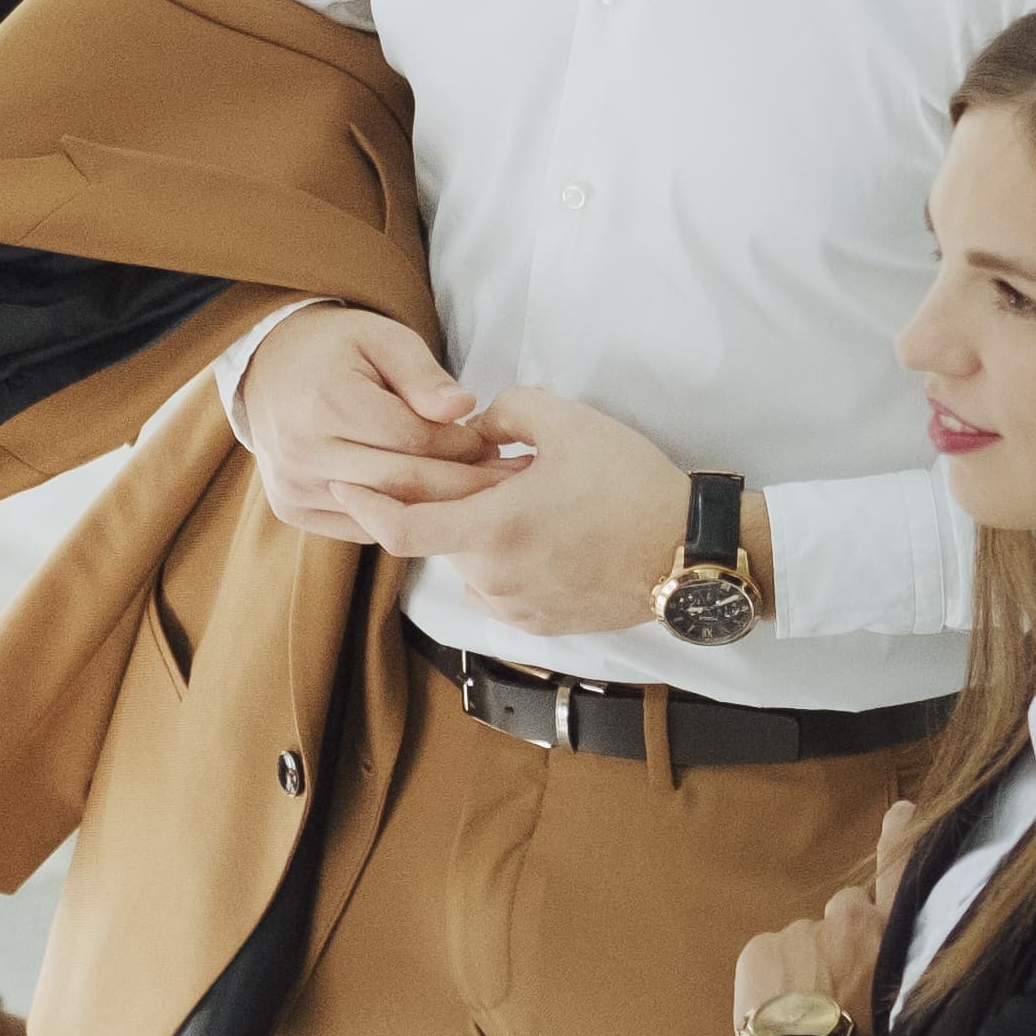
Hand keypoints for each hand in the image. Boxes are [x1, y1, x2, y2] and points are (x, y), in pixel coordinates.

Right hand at [238, 306, 504, 547]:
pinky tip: (429, 503)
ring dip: (438, 507)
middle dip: (465, 484)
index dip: (465, 446)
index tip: (495, 443)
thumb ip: (424, 375)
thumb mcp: (385, 338)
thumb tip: (463, 409)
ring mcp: (292, 484)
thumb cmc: (338, 349)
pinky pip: (362, 528)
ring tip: (478, 492)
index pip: (416, 441)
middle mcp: (302, 449)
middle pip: (405, 483)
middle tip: (506, 478)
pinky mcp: (290, 508)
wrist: (270, 365)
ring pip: (386, 512)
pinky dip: (400, 517)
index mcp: (325, 401)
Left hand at [342, 384, 682, 634]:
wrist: (690, 554)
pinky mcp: (539, 625)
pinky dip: (502, 559)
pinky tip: (541, 535)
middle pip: (439, 538)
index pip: (400, 527)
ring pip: (469, 562)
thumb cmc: (633, 487)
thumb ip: (508, 410)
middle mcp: (495, 576)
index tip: (344, 484)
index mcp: (495, 529)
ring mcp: (516, 607)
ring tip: (527, 502)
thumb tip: (477, 423)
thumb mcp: (571, 424)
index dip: (364, 506)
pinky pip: (498, 586)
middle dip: (444, 505)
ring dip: (478, 533)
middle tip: (482, 473)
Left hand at [731, 877, 885, 1033]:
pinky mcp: (758, 948)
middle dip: (830, 947)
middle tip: (831, 985)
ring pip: (797, 943)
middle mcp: (829, 921)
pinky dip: (771, 974)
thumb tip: (880, 966)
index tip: (859, 945)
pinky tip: (778, 1004)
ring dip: (800, 963)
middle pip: (828, 925)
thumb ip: (886, 968)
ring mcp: (790, 933)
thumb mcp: (895, 997)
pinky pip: (768, 956)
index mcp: (868, 928)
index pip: (865, 902)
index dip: (860, 922)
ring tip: (803, 1004)